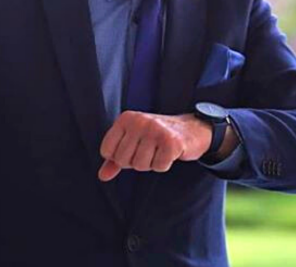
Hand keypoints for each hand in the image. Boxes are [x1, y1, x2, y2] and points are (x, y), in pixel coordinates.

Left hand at [97, 112, 212, 181]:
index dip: (120, 157)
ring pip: (140, 165)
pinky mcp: (171, 142)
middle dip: (136, 161)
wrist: (192, 129)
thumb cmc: (158, 137)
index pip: (107, 150)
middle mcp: (139, 121)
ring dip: (151, 163)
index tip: (135, 148)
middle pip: (123, 160)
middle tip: (150, 149)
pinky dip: (164, 164)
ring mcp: (156, 130)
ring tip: (159, 150)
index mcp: (126, 118)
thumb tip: (102, 176)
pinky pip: (159, 167)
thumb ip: (115, 158)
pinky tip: (170, 153)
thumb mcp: (133, 142)